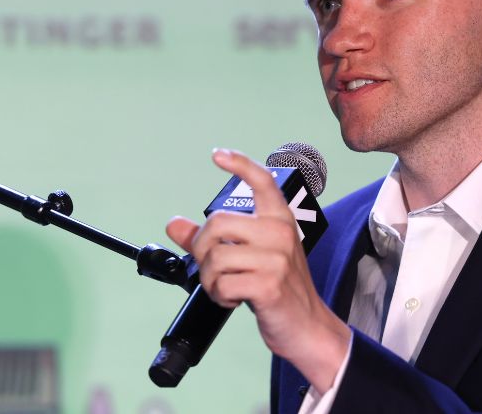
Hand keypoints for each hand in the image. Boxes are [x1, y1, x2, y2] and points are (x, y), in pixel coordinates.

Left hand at [166, 148, 350, 390]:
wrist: (307, 326)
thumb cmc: (277, 287)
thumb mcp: (250, 256)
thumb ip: (212, 239)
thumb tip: (174, 224)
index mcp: (279, 220)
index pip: (262, 182)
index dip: (239, 164)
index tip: (218, 155)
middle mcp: (280, 233)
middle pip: (216, 224)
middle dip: (203, 251)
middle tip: (214, 270)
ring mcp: (277, 259)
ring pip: (215, 258)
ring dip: (210, 280)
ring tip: (226, 288)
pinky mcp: (269, 285)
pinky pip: (222, 285)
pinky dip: (219, 296)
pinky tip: (234, 300)